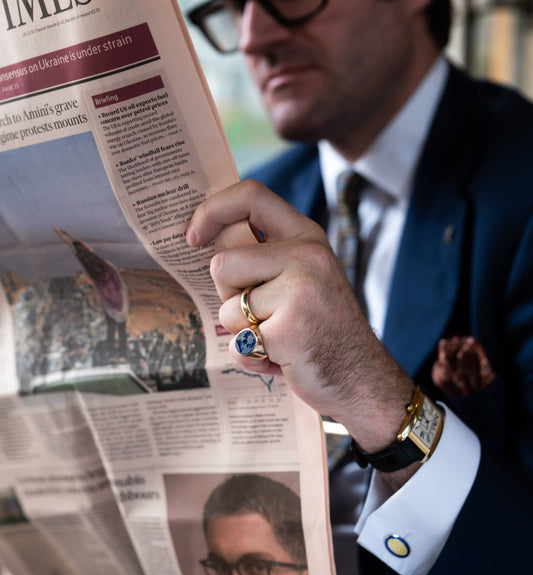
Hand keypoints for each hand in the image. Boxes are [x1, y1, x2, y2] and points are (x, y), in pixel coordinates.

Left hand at [188, 180, 413, 459]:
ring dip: (243, 332)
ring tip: (277, 339)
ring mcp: (299, 292)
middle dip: (228, 296)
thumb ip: (267, 257)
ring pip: (227, 309)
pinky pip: (238, 344)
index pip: (251, 196)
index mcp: (307, 237)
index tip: (192, 236)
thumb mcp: (305, 277)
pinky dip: (251, 359)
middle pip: (223, 264)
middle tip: (263, 315)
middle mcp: (306, 256)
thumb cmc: (323, 330)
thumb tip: (209, 240)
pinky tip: (281, 359)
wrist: (362, 378)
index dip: (211, 210)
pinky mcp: (288, 330)